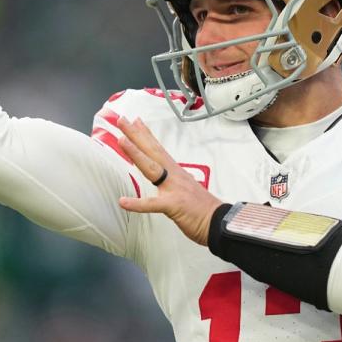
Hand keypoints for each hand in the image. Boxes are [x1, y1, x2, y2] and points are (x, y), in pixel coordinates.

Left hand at [115, 116, 224, 246]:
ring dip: (136, 153)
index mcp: (175, 172)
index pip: (158, 149)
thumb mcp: (186, 187)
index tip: (135, 121)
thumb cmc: (203, 209)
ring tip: (122, 140)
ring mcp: (174, 189)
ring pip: (152, 168)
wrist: (220, 222)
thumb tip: (167, 176)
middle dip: (136, 134)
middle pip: (152, 151)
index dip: (146, 134)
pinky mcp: (174, 206)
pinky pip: (153, 205)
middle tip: (121, 120)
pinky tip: (124, 201)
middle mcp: (174, 175)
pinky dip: (137, 204)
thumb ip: (174, 180)